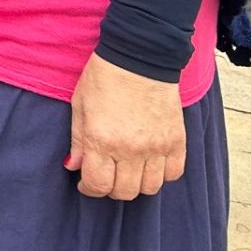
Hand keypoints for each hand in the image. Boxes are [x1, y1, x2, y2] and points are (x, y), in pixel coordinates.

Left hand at [66, 52, 186, 199]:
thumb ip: (77, 140)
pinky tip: (150, 162)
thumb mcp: (80, 105)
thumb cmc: (104, 77)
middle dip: (110, 188)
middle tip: (106, 175)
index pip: (97, 184)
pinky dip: (162, 174)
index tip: (85, 183)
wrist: (139, 58)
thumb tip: (73, 166)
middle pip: (124, 192)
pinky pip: (173, 173)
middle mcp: (131, 148)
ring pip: (150, 187)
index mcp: (101, 139)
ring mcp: (157, 147)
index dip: (89, 189)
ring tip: (127, 169)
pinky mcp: (177, 141)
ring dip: (136, 183)